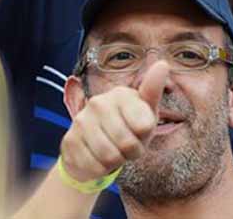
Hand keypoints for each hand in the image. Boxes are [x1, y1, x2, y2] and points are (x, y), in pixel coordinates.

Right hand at [59, 61, 166, 183]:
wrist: (93, 146)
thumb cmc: (127, 127)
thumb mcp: (145, 113)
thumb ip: (152, 90)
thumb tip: (163, 63)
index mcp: (121, 95)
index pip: (144, 126)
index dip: (144, 138)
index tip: (138, 132)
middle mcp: (99, 103)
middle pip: (128, 143)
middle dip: (130, 153)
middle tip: (125, 147)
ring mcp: (82, 121)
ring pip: (110, 156)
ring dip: (115, 162)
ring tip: (112, 151)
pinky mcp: (70, 140)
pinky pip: (93, 166)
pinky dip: (99, 169)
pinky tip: (96, 158)